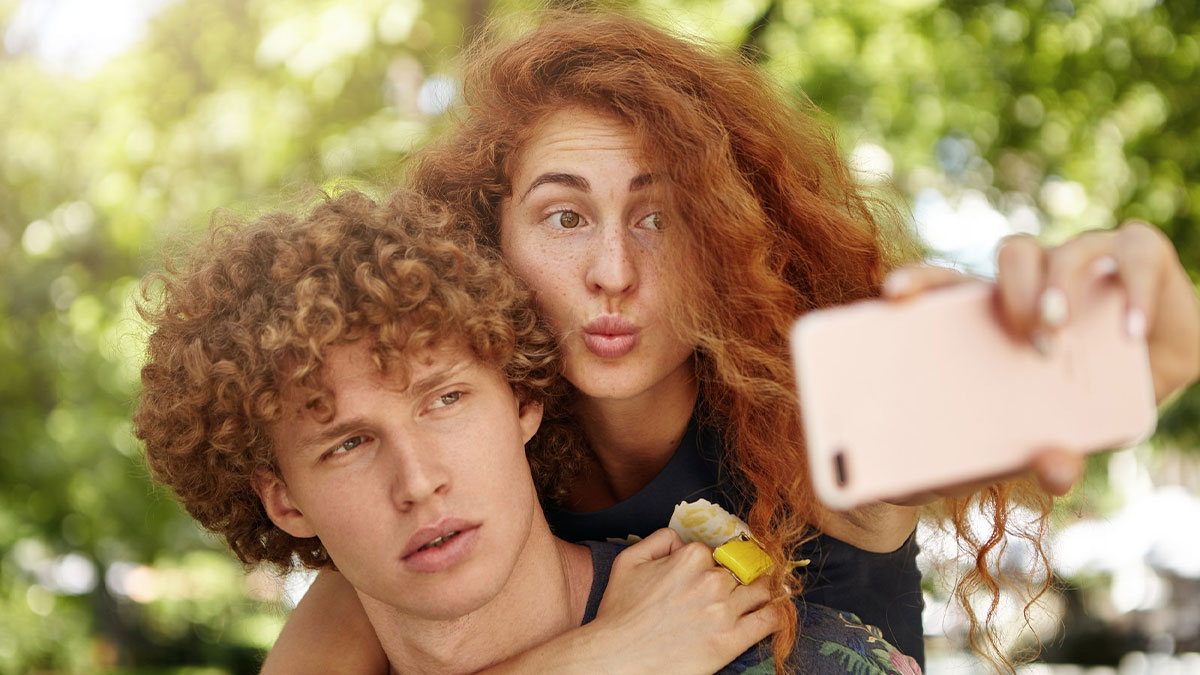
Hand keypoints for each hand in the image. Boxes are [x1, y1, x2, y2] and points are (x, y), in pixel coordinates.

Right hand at [587, 528, 782, 674]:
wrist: (617, 657)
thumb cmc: (620, 612)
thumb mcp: (629, 560)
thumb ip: (659, 539)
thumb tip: (681, 538)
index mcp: (690, 557)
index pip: (716, 552)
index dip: (711, 564)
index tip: (707, 577)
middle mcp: (712, 580)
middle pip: (742, 570)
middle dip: (738, 578)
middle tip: (731, 589)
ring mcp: (725, 611)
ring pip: (762, 590)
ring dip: (763, 591)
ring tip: (761, 596)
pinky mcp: (732, 640)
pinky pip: (770, 620)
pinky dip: (778, 613)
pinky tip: (776, 611)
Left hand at [881, 220, 1199, 500]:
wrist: (1133, 401)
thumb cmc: (1052, 419)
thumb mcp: (1028, 449)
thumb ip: (1027, 462)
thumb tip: (1054, 470)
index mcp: (985, 313)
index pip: (943, 282)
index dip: (917, 280)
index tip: (893, 296)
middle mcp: (1031, 280)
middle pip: (1009, 257)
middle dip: (1012, 291)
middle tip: (1028, 337)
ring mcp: (1082, 264)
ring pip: (1061, 253)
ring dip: (1059, 289)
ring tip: (1060, 335)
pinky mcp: (1137, 260)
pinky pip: (1135, 258)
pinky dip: (1136, 290)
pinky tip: (1133, 331)